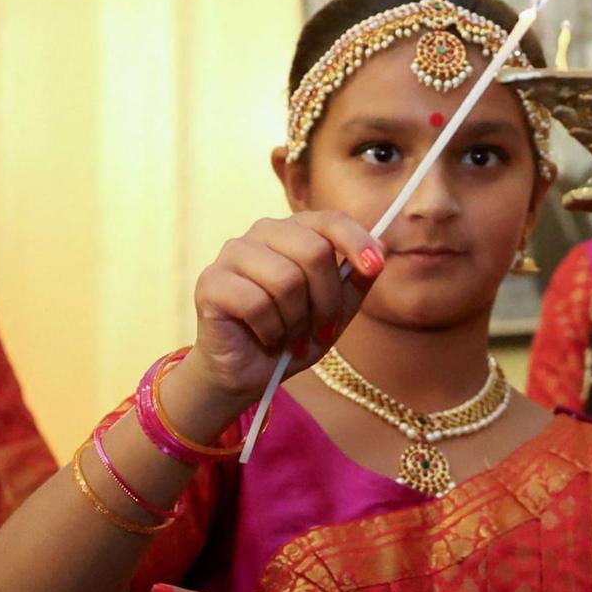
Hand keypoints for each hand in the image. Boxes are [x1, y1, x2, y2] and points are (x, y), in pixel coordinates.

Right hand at [185, 212, 382, 412]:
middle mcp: (262, 233)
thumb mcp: (336, 311)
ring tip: (290, 335)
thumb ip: (356, 280)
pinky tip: (266, 336)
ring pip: (286, 279)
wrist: (248, 372)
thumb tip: (381, 247)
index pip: (330, 220)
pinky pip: (256, 302)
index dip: (356, 241)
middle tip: (322, 328)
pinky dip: (270, 329)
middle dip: (327, 300)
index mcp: (294, 231)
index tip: (375, 267)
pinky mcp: (211, 282)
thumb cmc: (292, 335)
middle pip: (313, 251)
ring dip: (296, 320)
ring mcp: (233, 254)